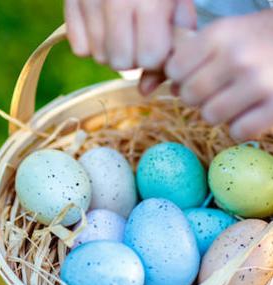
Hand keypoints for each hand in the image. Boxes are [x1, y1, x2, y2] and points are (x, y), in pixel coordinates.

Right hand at [64, 0, 195, 75]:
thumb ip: (173, 38)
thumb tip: (148, 88)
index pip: (148, 57)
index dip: (157, 56)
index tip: (161, 44)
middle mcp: (115, 0)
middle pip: (120, 62)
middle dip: (133, 57)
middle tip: (141, 38)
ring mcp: (89, 0)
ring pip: (98, 57)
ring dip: (113, 51)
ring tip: (124, 29)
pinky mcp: (70, 1)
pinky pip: (79, 47)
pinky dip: (92, 43)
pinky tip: (104, 25)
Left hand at [166, 10, 272, 140]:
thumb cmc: (257, 39)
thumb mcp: (223, 35)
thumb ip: (185, 57)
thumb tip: (144, 89)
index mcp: (219, 35)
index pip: (174, 69)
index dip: (182, 75)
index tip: (198, 73)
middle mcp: (236, 58)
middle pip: (189, 96)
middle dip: (198, 96)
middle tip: (217, 88)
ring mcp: (258, 84)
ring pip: (210, 116)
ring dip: (219, 113)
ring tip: (235, 98)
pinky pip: (238, 132)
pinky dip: (241, 128)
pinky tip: (251, 112)